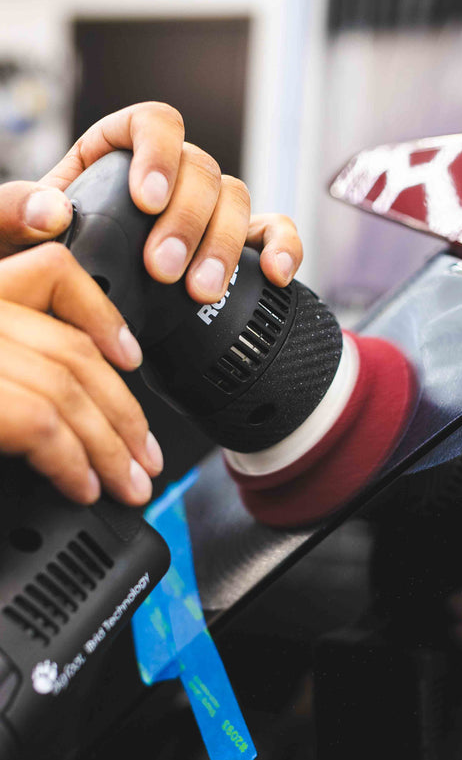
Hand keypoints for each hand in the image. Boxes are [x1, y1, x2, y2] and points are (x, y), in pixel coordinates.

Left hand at [0, 102, 302, 298]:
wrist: (81, 311)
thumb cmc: (45, 264)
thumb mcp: (10, 236)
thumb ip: (15, 213)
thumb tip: (51, 209)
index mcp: (117, 154)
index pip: (153, 124)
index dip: (157, 153)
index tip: (146, 199)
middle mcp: (170, 177)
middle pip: (201, 170)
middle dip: (187, 221)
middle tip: (163, 268)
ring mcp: (207, 212)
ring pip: (238, 203)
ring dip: (224, 246)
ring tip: (200, 291)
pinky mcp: (237, 246)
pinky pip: (271, 233)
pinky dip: (282, 248)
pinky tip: (275, 274)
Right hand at [0, 243, 163, 505]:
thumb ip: (16, 360)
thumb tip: (76, 409)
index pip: (51, 271)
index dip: (103, 315)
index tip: (133, 357)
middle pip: (72, 349)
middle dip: (124, 410)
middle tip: (147, 457)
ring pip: (68, 389)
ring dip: (110, 448)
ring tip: (130, 485)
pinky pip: (43, 425)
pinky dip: (74, 464)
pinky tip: (84, 488)